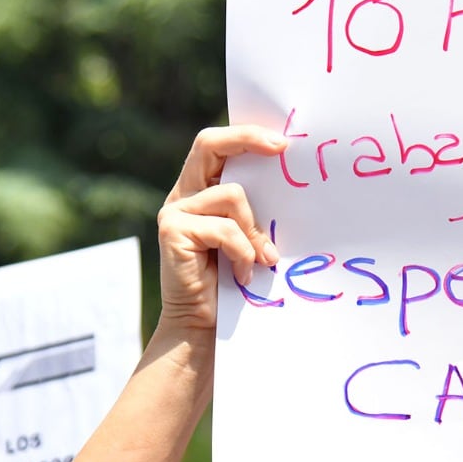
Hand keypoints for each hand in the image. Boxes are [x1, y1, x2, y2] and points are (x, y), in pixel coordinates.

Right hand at [155, 125, 285, 332]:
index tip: (283, 142)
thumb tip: (289, 181)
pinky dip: (242, 252)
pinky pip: (225, 229)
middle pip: (208, 144)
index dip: (246, 135)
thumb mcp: (247, 238)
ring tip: (261, 260)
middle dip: (248, 139)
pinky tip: (242, 273)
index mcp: (199, 191)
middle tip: (282, 149)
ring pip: (232, 195)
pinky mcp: (172, 232)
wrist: (202, 326)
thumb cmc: (230, 283)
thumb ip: (254, 211)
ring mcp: (175, 212)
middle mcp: (183, 195)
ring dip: (254, 230)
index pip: (217, 146)